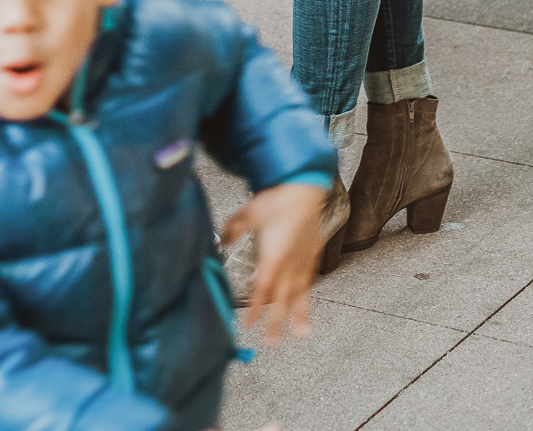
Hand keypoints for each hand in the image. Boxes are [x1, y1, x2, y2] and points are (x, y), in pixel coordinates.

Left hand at [221, 183, 324, 345]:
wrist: (304, 188)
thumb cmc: (276, 199)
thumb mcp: (248, 213)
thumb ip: (232, 230)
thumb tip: (219, 242)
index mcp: (273, 257)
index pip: (262, 290)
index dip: (255, 309)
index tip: (249, 325)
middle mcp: (290, 263)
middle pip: (282, 298)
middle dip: (276, 322)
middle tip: (272, 343)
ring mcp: (304, 259)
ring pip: (300, 293)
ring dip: (299, 315)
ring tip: (301, 334)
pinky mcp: (313, 251)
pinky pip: (309, 278)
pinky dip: (307, 293)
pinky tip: (306, 300)